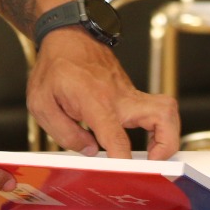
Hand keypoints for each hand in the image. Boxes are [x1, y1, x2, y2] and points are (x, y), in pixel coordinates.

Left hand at [27, 26, 179, 158]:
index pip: (115, 135)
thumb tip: (89, 151)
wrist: (67, 35)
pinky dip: (157, 129)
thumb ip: (63, 132)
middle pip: (163, 115)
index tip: (122, 173)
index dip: (121, 159)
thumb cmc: (53, 67)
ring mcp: (129, 94)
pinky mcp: (133, 94)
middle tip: (154, 165)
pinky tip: (144, 144)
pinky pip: (155, 111)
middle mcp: (119, 96)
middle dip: (167, 145)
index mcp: (94, 99)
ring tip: (153, 157)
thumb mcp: (41, 102)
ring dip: (168, 136)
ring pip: (167, 110)